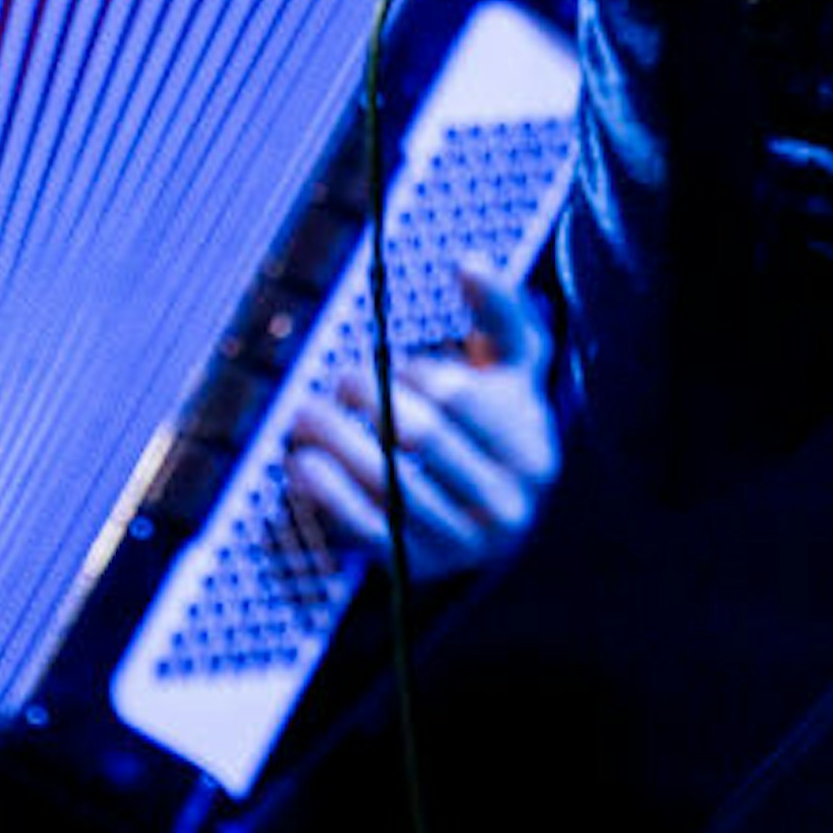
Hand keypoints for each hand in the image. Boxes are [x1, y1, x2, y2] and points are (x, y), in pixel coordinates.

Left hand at [286, 264, 560, 581]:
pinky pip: (365, 531)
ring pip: (387, 484)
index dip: (416, 372)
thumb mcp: (513, 368)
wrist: (489, 511)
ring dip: (337, 442)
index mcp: (533, 452)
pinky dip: (327, 496)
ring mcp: (462, 545)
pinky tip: (300, 465)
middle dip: (369, 399)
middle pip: (420, 438)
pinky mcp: (417, 570)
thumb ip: (501, 312)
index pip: (461, 397)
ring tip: (306, 414)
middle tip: (340, 379)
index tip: (394, 365)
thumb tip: (471, 262)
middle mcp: (506, 506)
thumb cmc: (494, 422)